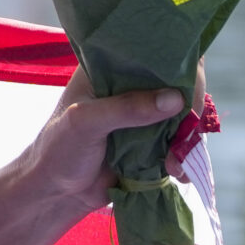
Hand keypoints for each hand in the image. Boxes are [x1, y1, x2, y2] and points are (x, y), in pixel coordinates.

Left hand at [16, 68, 187, 217]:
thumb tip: (175, 99)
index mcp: (107, 69)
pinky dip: (183, 154)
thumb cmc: (58, 149)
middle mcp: (129, 86)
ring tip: (173, 162)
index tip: (184, 89)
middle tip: (183, 133)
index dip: (178, 62)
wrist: (56, 193)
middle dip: (188, 108)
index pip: (152, 51)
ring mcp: (143, 113)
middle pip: (178, 81)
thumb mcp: (84, 122)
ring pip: (182, 113)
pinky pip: (179, 140)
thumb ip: (125, 108)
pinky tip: (176, 172)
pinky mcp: (151, 139)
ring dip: (187, 137)